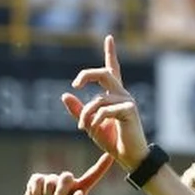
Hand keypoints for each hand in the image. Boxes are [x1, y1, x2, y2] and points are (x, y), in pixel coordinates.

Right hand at [19, 154, 112, 194]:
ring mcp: (51, 180)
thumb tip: (79, 193)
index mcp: (78, 191)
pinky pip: (38, 180)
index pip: (92, 176)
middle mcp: (66, 183)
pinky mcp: (37, 180)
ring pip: (51, 180)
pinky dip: (37, 191)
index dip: (101, 166)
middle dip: (61, 192)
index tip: (111, 155)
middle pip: (67, 177)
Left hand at [62, 35, 150, 171]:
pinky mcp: (129, 110)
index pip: (112, 69)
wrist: (130, 157)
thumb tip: (65, 95)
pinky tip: (93, 128)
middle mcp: (122, 94)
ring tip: (83, 127)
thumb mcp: (90, 125)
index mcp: (113, 95)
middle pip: (105, 73)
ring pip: (99, 99)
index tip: (109, 37)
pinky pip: (106, 109)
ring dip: (86, 113)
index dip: (111, 53)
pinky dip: (96, 119)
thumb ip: (79, 111)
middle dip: (88, 75)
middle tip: (75, 84)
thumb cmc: (112, 141)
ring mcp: (127, 101)